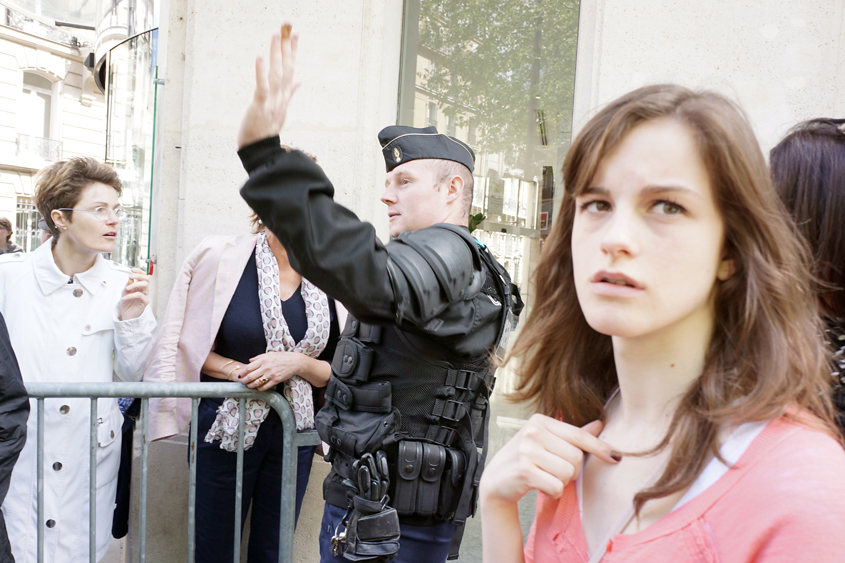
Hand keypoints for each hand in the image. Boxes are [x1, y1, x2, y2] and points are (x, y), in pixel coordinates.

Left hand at [117, 267, 149, 320]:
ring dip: (135, 284)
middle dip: (138, 276)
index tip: (132, 269)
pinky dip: (131, 295)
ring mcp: (145, 295)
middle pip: (146, 278)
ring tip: (127, 288)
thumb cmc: (126, 303)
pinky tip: (124, 298)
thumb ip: (128, 284)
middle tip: (130, 276)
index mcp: (139, 286)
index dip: (139, 271)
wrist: (125, 314)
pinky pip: (140, 295)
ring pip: (145, 285)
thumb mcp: (125, 291)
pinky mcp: (145, 301)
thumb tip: (130, 276)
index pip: (143, 276)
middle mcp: (144, 289)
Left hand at [237, 23, 300, 148]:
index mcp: (284, 96)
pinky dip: (261, 71)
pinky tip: (260, 56)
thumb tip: (299, 80)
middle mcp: (280, 96)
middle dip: (287, 48)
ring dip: (276, 54)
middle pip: (285, 68)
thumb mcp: (281, 109)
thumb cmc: (267, 129)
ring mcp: (272, 101)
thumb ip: (290, 92)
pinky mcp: (260, 105)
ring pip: (276, 73)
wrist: (259, 149)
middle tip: (288, 29)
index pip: (290, 69)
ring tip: (276, 36)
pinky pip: (262, 86)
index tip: (296, 35)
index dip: (293, 52)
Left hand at [240, 351, 305, 391]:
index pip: (249, 367)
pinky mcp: (276, 380)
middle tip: (243, 382)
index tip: (240, 375)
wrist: (294, 362)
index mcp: (263, 360)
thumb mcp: (269, 354)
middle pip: (250, 376)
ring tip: (249, 385)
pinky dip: (259, 388)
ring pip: (256, 383)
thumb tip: (249, 361)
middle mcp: (266, 367)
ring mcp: (271, 374)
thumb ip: (258, 357)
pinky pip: (264, 387)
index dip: (242, 373)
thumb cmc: (282, 357)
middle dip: (244, 381)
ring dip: (250, 385)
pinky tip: (258, 387)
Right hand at [479, 415, 619, 507]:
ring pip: (567, 473)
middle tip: (552, 471)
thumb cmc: (525, 460)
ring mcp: (527, 450)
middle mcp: (533, 432)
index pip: (578, 435)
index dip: (599, 447)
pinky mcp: (524, 470)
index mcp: (540, 421)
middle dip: (570, 471)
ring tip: (544, 478)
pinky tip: (539, 487)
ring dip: (560, 483)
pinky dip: (552, 492)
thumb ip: (572, 435)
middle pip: (575, 457)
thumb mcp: (546, 443)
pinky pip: (556, 487)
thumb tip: (599, 424)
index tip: (616, 457)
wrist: (495, 481)